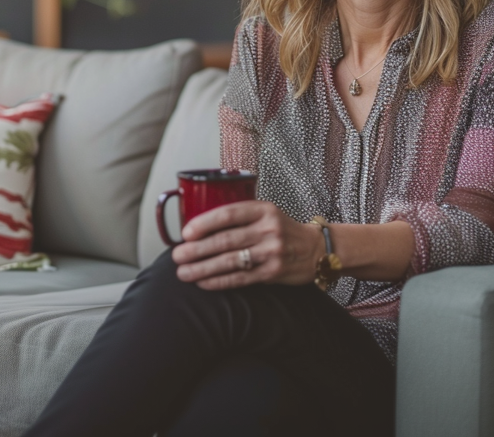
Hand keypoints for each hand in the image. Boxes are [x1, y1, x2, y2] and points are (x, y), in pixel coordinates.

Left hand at [171, 200, 323, 290]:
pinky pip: (239, 278)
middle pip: (226, 239)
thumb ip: (241, 217)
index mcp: (264, 210)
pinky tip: (203, 282)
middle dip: (197, 249)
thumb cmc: (284, 230)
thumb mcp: (267, 214)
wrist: (317, 249)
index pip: (230, 213)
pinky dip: (218, 281)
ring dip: (202, 268)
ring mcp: (271, 252)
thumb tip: (200, 226)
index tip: (186, 232)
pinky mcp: (272, 273)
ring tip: (183, 272)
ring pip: (230, 261)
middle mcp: (268, 229)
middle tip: (177, 255)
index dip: (205, 222)